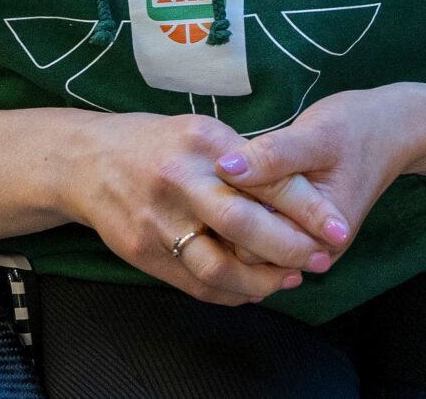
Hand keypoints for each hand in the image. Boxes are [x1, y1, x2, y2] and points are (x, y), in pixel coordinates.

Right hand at [62, 113, 337, 305]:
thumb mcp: (203, 132)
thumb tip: (300, 195)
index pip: (267, 177)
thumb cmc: (158, 143)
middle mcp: (180, 178)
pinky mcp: (143, 251)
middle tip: (321, 260)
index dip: (308, 207)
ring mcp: (157, 219)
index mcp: (204, 140)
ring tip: (289, 280)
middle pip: (245, 225)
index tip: (339, 228)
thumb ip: (246, 160)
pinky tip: (252, 289)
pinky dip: (230, 292)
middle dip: (290, 249)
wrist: (86, 161)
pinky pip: (195, 284)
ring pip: (219, 266)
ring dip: (261, 281)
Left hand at [213, 87, 425, 264]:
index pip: (248, 244)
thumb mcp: (316, 137)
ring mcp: (304, 242)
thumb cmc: (357, 129)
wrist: (392, 129)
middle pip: (245, 248)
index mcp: (317, 238)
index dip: (225, 211)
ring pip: (249, 241)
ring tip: (229, 174)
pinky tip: (242, 181)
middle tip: (216, 171)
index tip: (214, 173)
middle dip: (227, 214)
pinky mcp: (298, 227)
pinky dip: (247, 209)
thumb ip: (273, 157)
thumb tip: (223, 167)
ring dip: (234, 211)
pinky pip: (259, 230)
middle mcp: (311, 251)